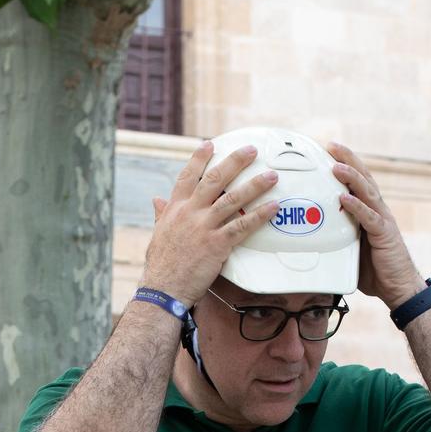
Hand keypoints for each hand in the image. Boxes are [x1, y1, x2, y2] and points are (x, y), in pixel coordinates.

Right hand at [141, 141, 281, 304]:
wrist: (163, 288)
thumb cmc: (161, 265)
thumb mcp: (158, 234)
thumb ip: (161, 214)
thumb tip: (157, 201)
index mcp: (175, 209)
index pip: (187, 176)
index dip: (199, 159)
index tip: (209, 144)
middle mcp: (190, 212)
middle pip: (215, 179)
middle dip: (235, 162)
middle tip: (251, 151)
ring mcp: (204, 227)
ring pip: (233, 199)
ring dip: (255, 185)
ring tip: (271, 176)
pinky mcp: (217, 244)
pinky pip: (243, 225)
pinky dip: (260, 215)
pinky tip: (273, 207)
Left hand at [325, 141, 426, 307]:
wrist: (399, 287)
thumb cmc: (375, 270)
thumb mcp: (350, 249)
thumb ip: (336, 238)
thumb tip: (310, 238)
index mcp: (370, 211)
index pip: (358, 182)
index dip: (346, 164)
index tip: (329, 151)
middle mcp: (378, 210)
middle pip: (363, 178)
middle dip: (348, 160)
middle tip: (332, 146)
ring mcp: (382, 220)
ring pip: (367, 192)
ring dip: (351, 178)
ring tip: (335, 167)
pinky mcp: (384, 234)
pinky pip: (368, 218)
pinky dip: (356, 207)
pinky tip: (343, 198)